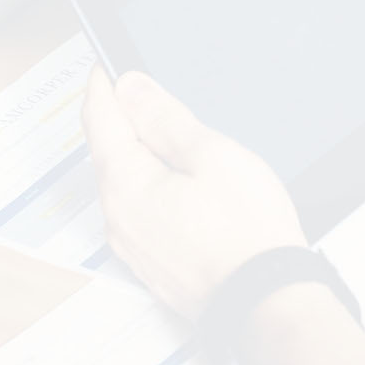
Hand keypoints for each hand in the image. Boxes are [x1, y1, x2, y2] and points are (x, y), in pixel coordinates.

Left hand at [82, 68, 305, 319]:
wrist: (267, 301)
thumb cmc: (248, 233)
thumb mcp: (212, 155)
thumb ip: (164, 118)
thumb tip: (130, 87)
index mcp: (125, 183)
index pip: (98, 117)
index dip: (104, 83)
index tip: (109, 64)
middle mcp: (117, 217)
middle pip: (108, 151)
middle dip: (123, 118)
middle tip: (147, 93)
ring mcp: (132, 246)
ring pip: (124, 184)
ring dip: (140, 156)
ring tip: (175, 139)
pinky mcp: (151, 264)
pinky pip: (140, 213)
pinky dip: (152, 189)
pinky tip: (183, 186)